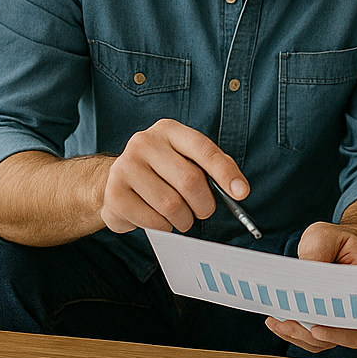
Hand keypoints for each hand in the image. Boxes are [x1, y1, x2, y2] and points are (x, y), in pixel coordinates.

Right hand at [99, 119, 247, 233]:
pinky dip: (165, 227)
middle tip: (203, 211)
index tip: (241, 192)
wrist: (115, 182)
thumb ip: (213, 169)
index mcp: (168, 130)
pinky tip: (158, 218)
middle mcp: (144, 142)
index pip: (203, 149)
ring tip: (179, 216)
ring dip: (184, 220)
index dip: (225, 172)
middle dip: (204, 205)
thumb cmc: (161, 173)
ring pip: (172, 206)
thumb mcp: (185, 160)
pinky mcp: (115, 194)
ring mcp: (125, 167)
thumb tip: (239, 190)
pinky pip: (154, 221)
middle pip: (190, 181)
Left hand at [265, 222, 356, 352]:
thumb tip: (304, 272)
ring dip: (300, 336)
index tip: (316, 329)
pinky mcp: (326, 320)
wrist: (332, 244)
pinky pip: (313, 338)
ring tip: (277, 322)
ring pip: (327, 340)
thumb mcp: (325, 236)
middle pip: (346, 336)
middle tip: (288, 324)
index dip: (342, 331)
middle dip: (314, 336)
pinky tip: (278, 323)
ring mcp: (343, 316)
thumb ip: (318, 250)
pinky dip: (295, 334)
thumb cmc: (334, 240)